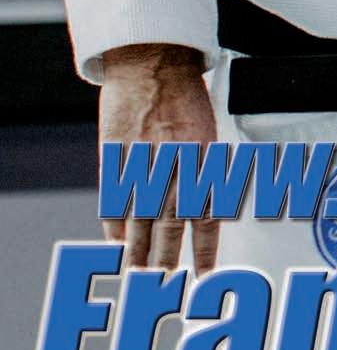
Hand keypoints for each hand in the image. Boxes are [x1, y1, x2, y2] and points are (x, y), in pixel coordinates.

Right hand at [99, 43, 217, 273]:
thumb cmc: (185, 95)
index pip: (207, 218)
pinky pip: (114, 205)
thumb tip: (204, 208)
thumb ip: (205, 170)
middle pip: (170, 229)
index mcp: (203, 160)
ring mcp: (140, 166)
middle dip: (168, 261)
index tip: (206, 276)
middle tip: (165, 287)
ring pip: (139, 224)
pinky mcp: (115, 162)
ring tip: (140, 277)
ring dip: (139, 254)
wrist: (152, 63)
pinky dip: (115, 228)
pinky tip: (117, 245)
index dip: (206, 252)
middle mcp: (173, 166)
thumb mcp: (208, 132)